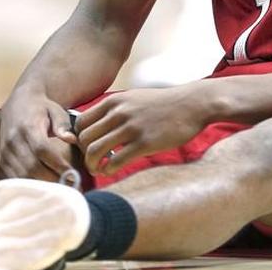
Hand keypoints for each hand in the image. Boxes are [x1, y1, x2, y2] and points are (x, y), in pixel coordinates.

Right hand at [0, 90, 77, 180]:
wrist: (17, 103)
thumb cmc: (41, 108)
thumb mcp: (55, 110)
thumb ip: (63, 124)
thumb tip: (72, 139)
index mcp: (28, 126)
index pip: (42, 150)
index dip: (57, 164)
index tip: (73, 175)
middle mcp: (14, 139)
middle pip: (32, 167)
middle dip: (52, 180)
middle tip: (70, 188)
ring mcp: (6, 151)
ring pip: (23, 175)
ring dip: (42, 186)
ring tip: (60, 192)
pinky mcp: (2, 159)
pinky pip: (15, 177)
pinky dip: (30, 185)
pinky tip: (45, 189)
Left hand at [75, 86, 205, 175]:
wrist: (191, 104)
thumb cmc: (162, 104)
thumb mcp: (133, 99)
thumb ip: (114, 110)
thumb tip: (97, 127)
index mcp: (113, 101)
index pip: (80, 122)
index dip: (80, 138)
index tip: (88, 147)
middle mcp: (118, 113)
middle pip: (84, 138)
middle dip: (83, 154)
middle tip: (92, 162)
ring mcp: (131, 128)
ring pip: (95, 150)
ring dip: (92, 165)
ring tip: (98, 170)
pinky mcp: (144, 143)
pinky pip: (116, 161)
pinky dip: (109, 170)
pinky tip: (111, 172)